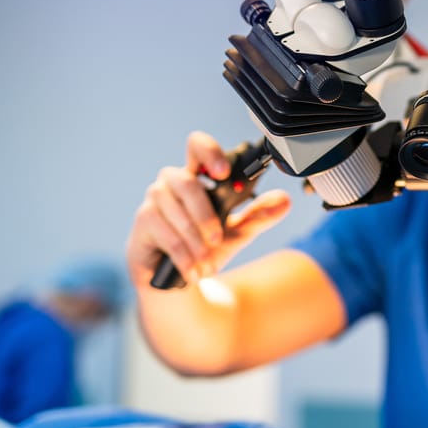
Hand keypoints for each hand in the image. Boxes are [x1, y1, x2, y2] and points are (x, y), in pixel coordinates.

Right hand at [126, 131, 289, 288]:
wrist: (178, 280)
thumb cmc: (205, 247)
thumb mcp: (238, 232)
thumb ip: (259, 215)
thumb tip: (284, 201)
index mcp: (197, 176)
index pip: (197, 147)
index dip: (209, 152)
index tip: (223, 172)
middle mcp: (173, 182)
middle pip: (187, 182)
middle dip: (206, 214)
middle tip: (217, 239)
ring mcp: (155, 200)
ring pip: (177, 212)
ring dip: (196, 242)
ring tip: (207, 262)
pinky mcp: (143, 222)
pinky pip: (166, 235)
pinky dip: (184, 256)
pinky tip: (193, 270)